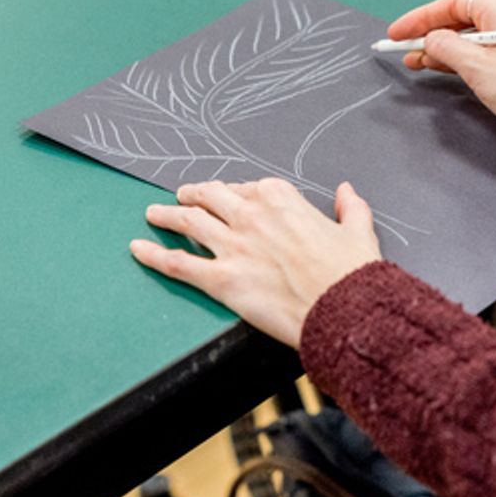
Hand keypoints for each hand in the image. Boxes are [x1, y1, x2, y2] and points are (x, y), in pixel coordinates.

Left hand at [130, 179, 381, 346]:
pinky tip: (138, 249)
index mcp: (282, 199)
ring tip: (153, 214)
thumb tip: (345, 191)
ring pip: (188, 222)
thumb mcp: (358, 230)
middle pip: (210, 196)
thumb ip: (350, 207)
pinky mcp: (221, 279)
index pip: (248, 187)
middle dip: (194, 194)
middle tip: (184, 195)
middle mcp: (252, 216)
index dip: (237, 190)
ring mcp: (233, 246)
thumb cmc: (351, 273)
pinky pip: (178, 262)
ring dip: (166, 215)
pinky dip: (153, 254)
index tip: (232, 194)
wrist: (343, 309)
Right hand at [387, 0, 495, 160]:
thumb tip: (429, 41)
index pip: (450, 4)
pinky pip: (474, 57)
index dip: (420, 17)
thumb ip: (446, 48)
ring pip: (463, 40)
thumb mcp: (477, 65)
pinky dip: (453, 62)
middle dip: (426, 33)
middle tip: (401, 47)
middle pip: (455, 20)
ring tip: (413, 61)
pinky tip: (437, 69)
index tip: (398, 31)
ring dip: (437, 50)